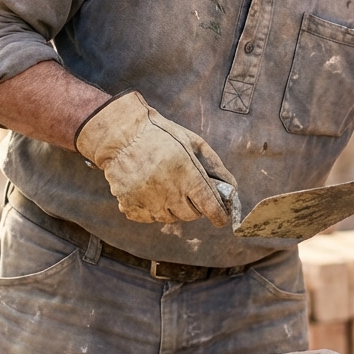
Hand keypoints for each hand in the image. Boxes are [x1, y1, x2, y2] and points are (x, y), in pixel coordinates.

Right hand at [75, 91, 235, 225]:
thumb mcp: (193, 143)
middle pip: (191, 215)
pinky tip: (149, 189)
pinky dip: (153, 208)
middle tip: (186, 187)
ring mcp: (148, 202)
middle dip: (194, 205)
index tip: (221, 216)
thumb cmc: (161, 135)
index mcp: (187, 175)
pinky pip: (150, 218)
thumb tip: (232, 189)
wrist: (121, 135)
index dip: (219, 215)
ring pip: (170, 218)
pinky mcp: (131, 207)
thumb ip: (215, 167)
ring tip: (165, 184)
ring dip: (173, 207)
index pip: (210, 207)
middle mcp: (168, 192)